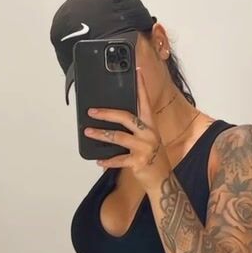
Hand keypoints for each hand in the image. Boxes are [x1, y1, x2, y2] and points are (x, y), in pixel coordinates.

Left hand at [84, 68, 170, 190]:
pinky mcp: (139, 162)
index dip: (141, 86)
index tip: (136, 71)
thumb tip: (115, 119)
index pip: (145, 102)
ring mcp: (145, 148)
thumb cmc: (154, 159)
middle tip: (92, 111)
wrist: (162, 181)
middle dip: (107, 113)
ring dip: (101, 134)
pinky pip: (119, 159)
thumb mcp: (148, 140)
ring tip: (88, 131)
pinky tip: (99, 160)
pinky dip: (108, 161)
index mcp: (151, 126)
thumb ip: (136, 129)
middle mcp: (149, 134)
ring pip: (119, 136)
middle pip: (126, 117)